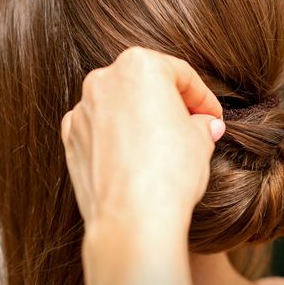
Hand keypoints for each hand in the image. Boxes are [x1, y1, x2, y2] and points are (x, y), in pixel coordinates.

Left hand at [61, 47, 224, 225]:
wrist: (132, 218)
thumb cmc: (170, 171)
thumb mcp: (201, 140)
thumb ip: (201, 123)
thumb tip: (205, 125)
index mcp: (140, 65)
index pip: (180, 75)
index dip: (203, 98)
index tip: (212, 116)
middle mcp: (104, 80)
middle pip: (147, 85)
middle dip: (171, 104)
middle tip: (192, 126)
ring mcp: (83, 110)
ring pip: (121, 106)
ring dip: (143, 120)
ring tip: (165, 146)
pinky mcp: (71, 139)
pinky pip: (101, 129)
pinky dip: (119, 137)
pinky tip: (137, 158)